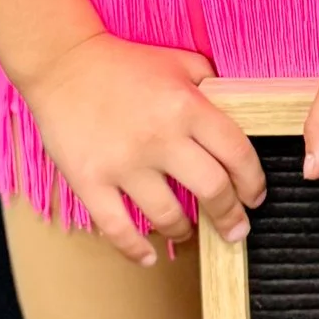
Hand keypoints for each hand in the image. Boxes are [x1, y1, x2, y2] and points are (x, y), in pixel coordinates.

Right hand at [20, 33, 266, 263]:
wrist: (63, 63)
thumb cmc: (124, 63)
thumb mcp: (180, 62)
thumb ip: (212, 86)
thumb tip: (240, 114)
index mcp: (188, 107)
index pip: (237, 154)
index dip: (253, 181)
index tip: (255, 197)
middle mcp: (161, 138)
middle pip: (212, 190)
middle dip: (231, 216)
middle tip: (236, 230)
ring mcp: (124, 164)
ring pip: (168, 215)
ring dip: (184, 230)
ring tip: (187, 231)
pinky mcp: (90, 181)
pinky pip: (117, 227)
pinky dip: (135, 249)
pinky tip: (147, 256)